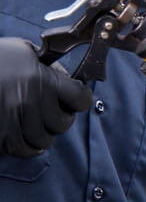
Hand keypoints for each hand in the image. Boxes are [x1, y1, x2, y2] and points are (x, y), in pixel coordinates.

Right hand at [0, 38, 92, 156]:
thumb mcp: (23, 51)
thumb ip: (49, 67)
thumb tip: (69, 81)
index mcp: (40, 78)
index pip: (81, 99)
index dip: (79, 98)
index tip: (73, 98)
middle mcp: (29, 100)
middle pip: (63, 124)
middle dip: (58, 118)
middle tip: (48, 110)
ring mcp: (13, 119)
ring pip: (45, 141)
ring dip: (42, 133)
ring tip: (32, 122)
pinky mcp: (0, 134)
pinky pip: (23, 150)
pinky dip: (26, 146)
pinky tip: (22, 135)